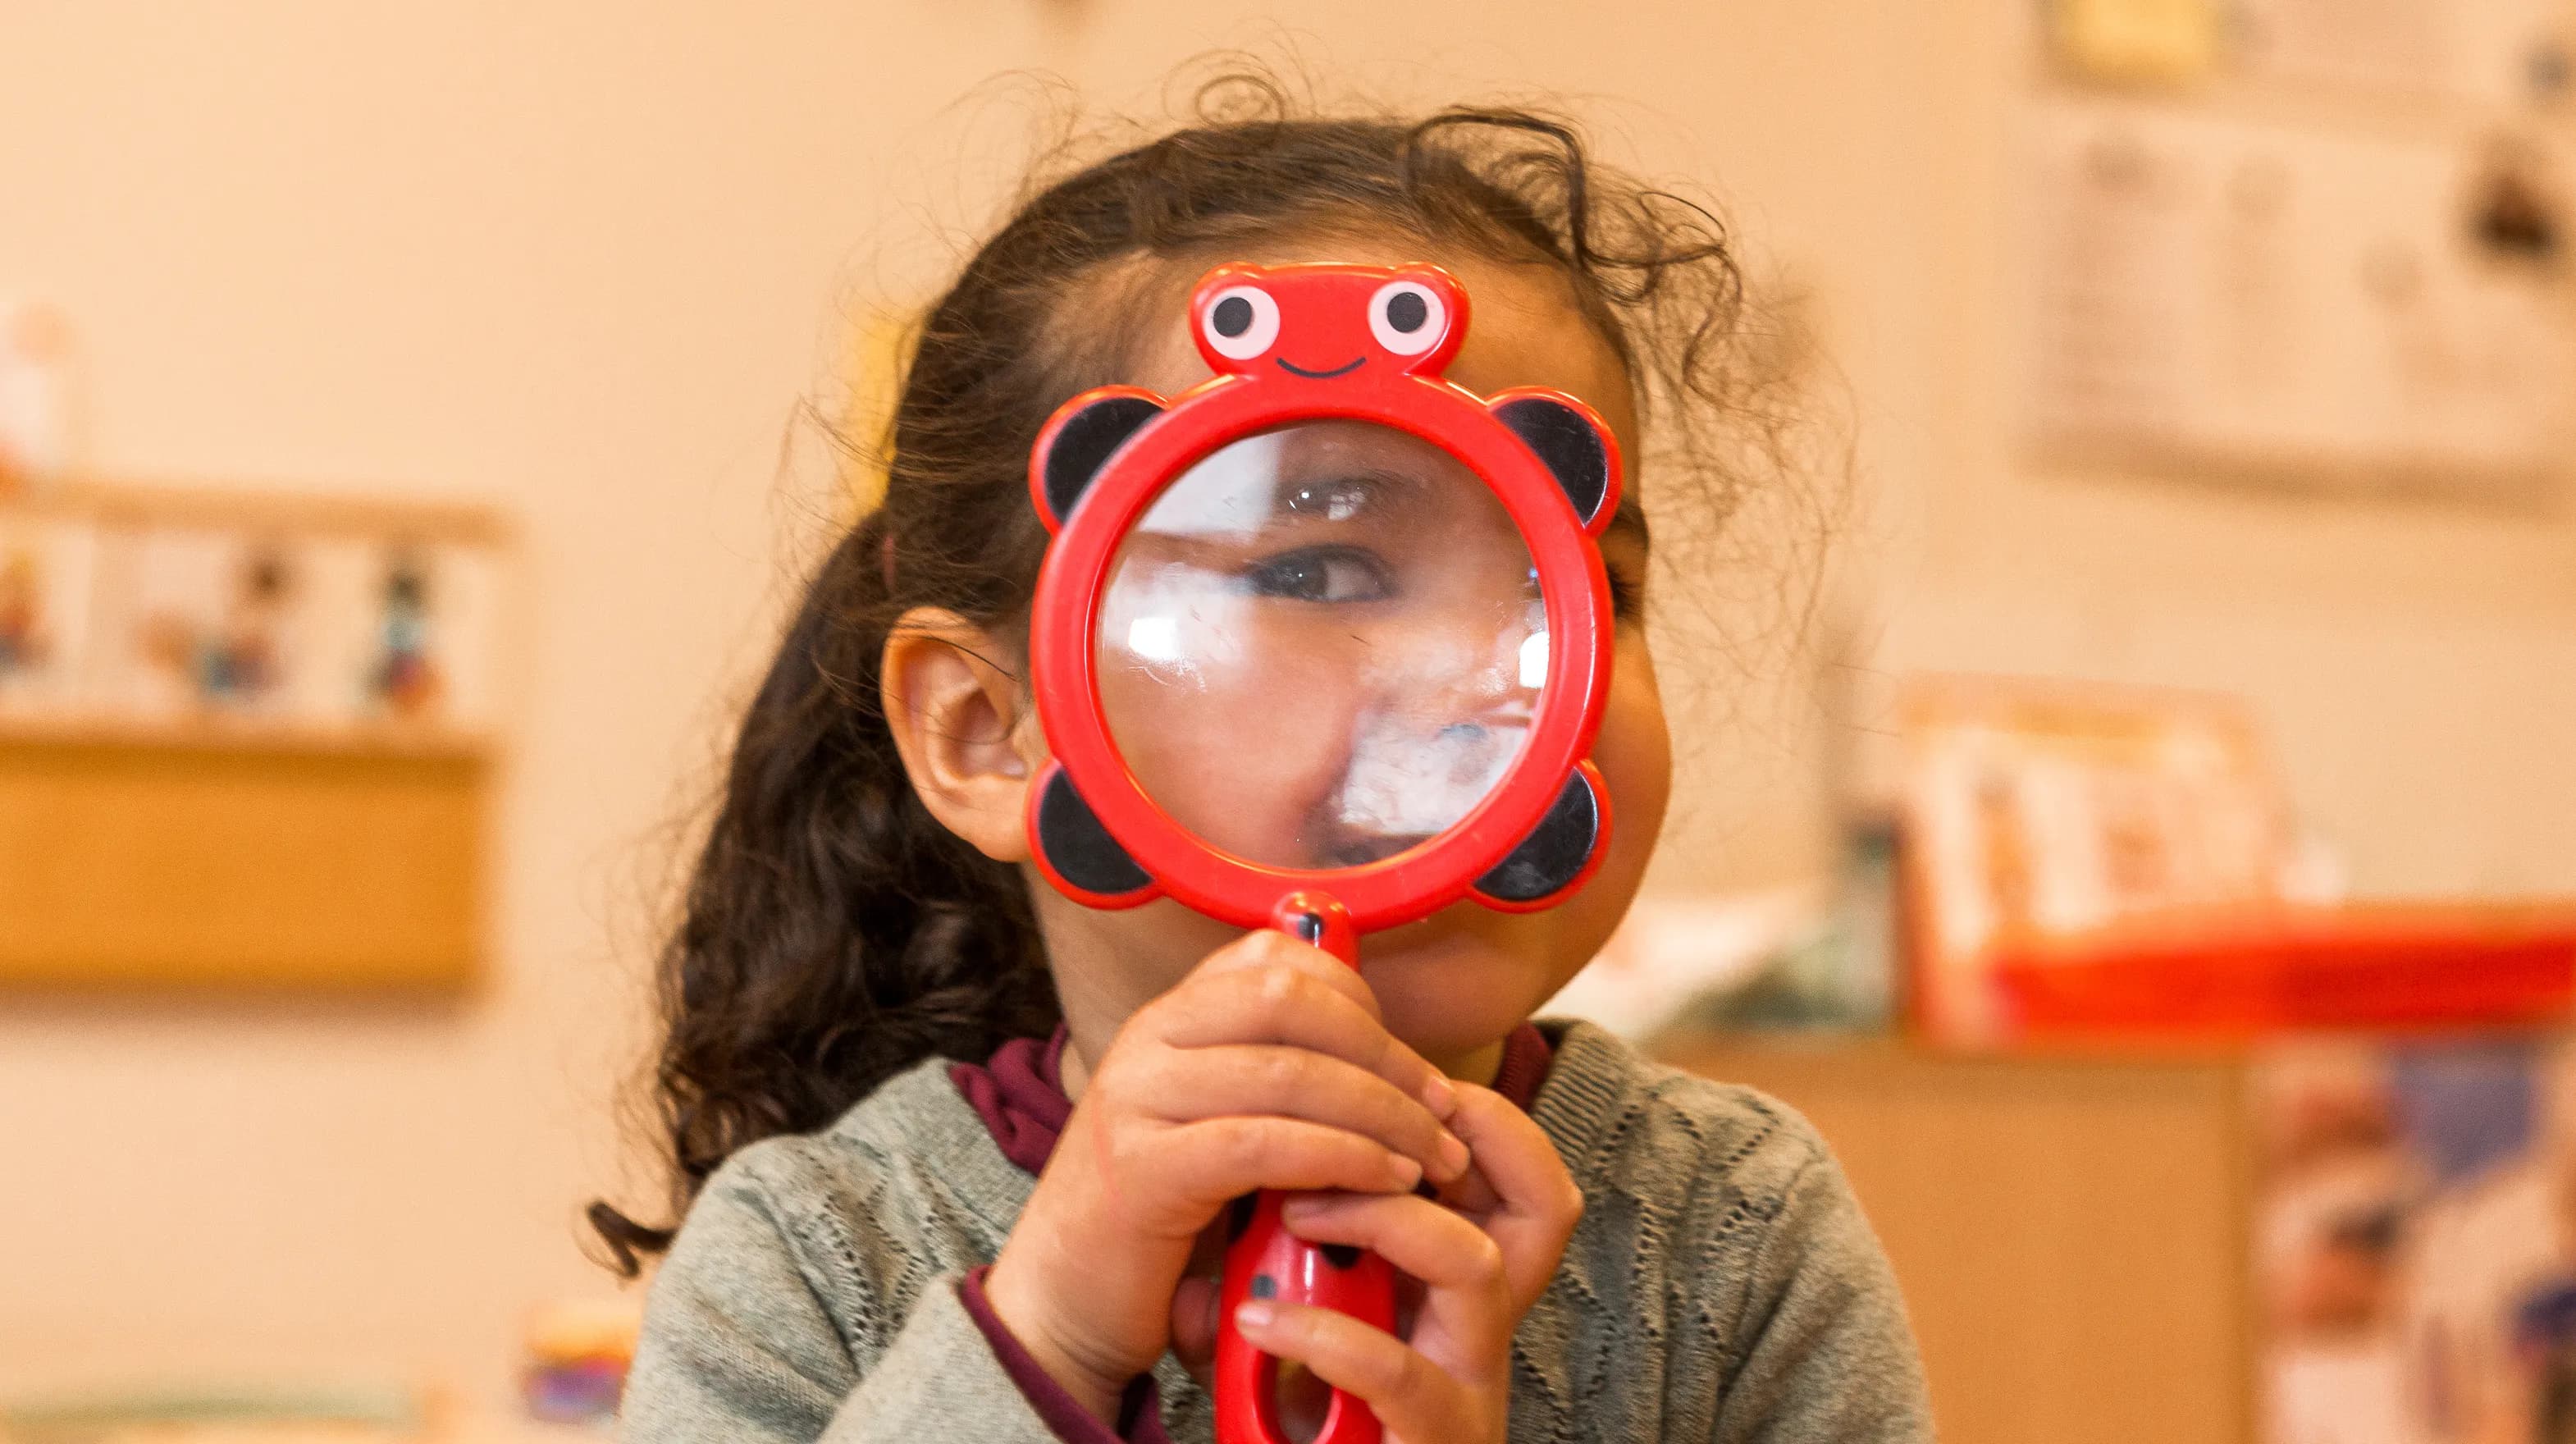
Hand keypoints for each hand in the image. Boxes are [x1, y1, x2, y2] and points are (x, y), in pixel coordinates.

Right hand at [983, 930, 1471, 1422]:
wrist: (1066, 1302)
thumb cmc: (1162, 1218)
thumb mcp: (1216, 1124)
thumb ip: (1272, 1078)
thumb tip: (1374, 1044)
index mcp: (1169, 1017)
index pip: (1276, 960)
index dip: (1359, 998)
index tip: (1410, 1062)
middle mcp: (1147, 1039)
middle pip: (1290, 1000)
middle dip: (1384, 1052)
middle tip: (1442, 1108)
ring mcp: (1137, 1099)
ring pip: (1288, 1071)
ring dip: (1383, 1112)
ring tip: (1433, 1157)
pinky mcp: (1143, 1171)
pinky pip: (1263, 1143)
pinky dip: (1341, 1157)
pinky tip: (1386, 1181)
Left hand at [1221, 1080, 1582, 1443]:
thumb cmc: (1296, 1412)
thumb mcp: (1296, 1308)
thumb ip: (1287, 1245)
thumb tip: (1249, 1156)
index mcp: (1463, 1293)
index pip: (1535, 1189)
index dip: (1492, 1124)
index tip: (1400, 1088)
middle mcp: (1484, 1336)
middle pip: (1540, 1211)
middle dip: (1455, 1148)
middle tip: (1348, 1130)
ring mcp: (1468, 1392)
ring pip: (1476, 1268)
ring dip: (1384, 1219)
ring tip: (1294, 1212)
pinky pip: (1398, 1373)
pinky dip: (1323, 1338)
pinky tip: (1256, 1325)